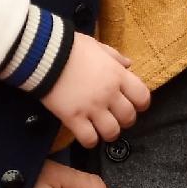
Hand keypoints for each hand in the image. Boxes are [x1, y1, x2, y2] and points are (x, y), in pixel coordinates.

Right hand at [42, 33, 149, 147]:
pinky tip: (86, 135)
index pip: (143, 97)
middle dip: (125, 120)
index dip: (141, 104)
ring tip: (102, 129)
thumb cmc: (71, 47)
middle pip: (129, 117)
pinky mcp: (73, 118)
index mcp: (118, 75)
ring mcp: (92, 107)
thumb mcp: (97, 46)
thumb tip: (128, 64)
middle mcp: (109, 94)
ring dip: (109, 133)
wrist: (44, 54)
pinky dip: (90, 141)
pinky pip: (89, 139)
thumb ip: (115, 57)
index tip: (135, 105)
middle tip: (116, 118)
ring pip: (112, 132)